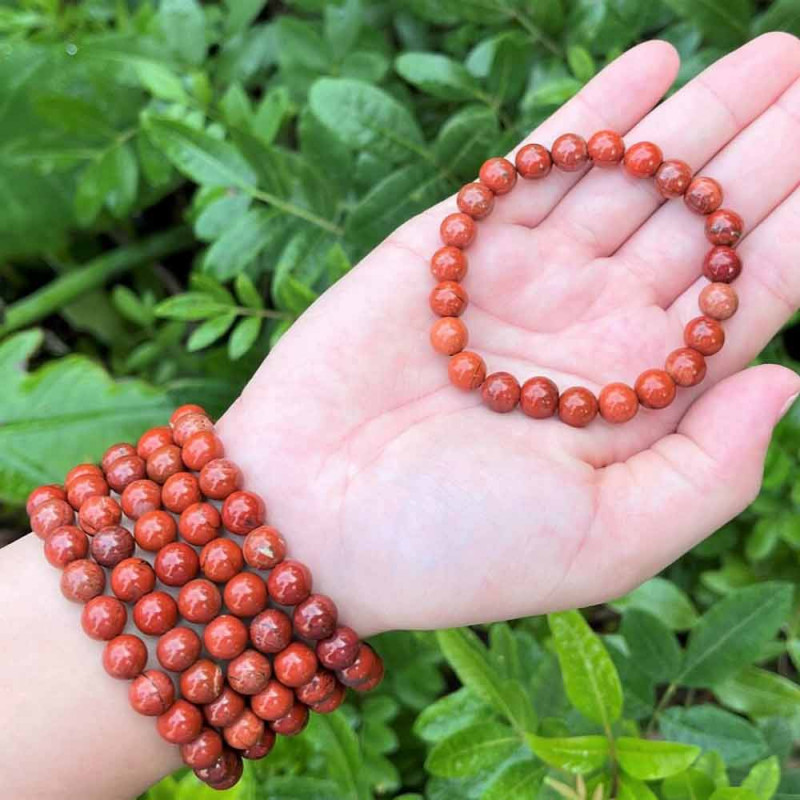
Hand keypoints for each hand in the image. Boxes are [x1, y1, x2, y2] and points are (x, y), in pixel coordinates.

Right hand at [219, 33, 799, 635]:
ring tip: (770, 57)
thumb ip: (708, 470)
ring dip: (700, 118)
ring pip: (631, 182)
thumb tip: (787, 378)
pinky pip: (537, 163)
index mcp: (638, 397)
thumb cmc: (450, 548)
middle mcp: (590, 330)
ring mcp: (524, 279)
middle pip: (702, 226)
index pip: (747, 298)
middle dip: (768, 153)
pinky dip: (593, 113)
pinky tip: (653, 63)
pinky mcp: (455, 245)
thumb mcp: (602, 541)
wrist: (308, 518)